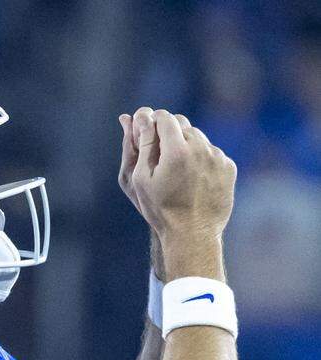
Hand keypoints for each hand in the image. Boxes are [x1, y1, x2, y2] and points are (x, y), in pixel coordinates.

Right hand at [123, 108, 236, 242]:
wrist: (192, 233)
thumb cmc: (160, 208)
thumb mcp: (141, 177)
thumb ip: (142, 143)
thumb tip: (139, 116)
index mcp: (176, 150)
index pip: (164, 117)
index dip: (152, 121)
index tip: (146, 132)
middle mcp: (200, 148)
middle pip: (182, 123)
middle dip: (169, 132)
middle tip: (159, 154)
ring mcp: (218, 157)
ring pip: (198, 137)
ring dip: (186, 145)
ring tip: (177, 170)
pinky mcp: (229, 166)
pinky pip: (212, 152)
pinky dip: (201, 158)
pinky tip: (193, 179)